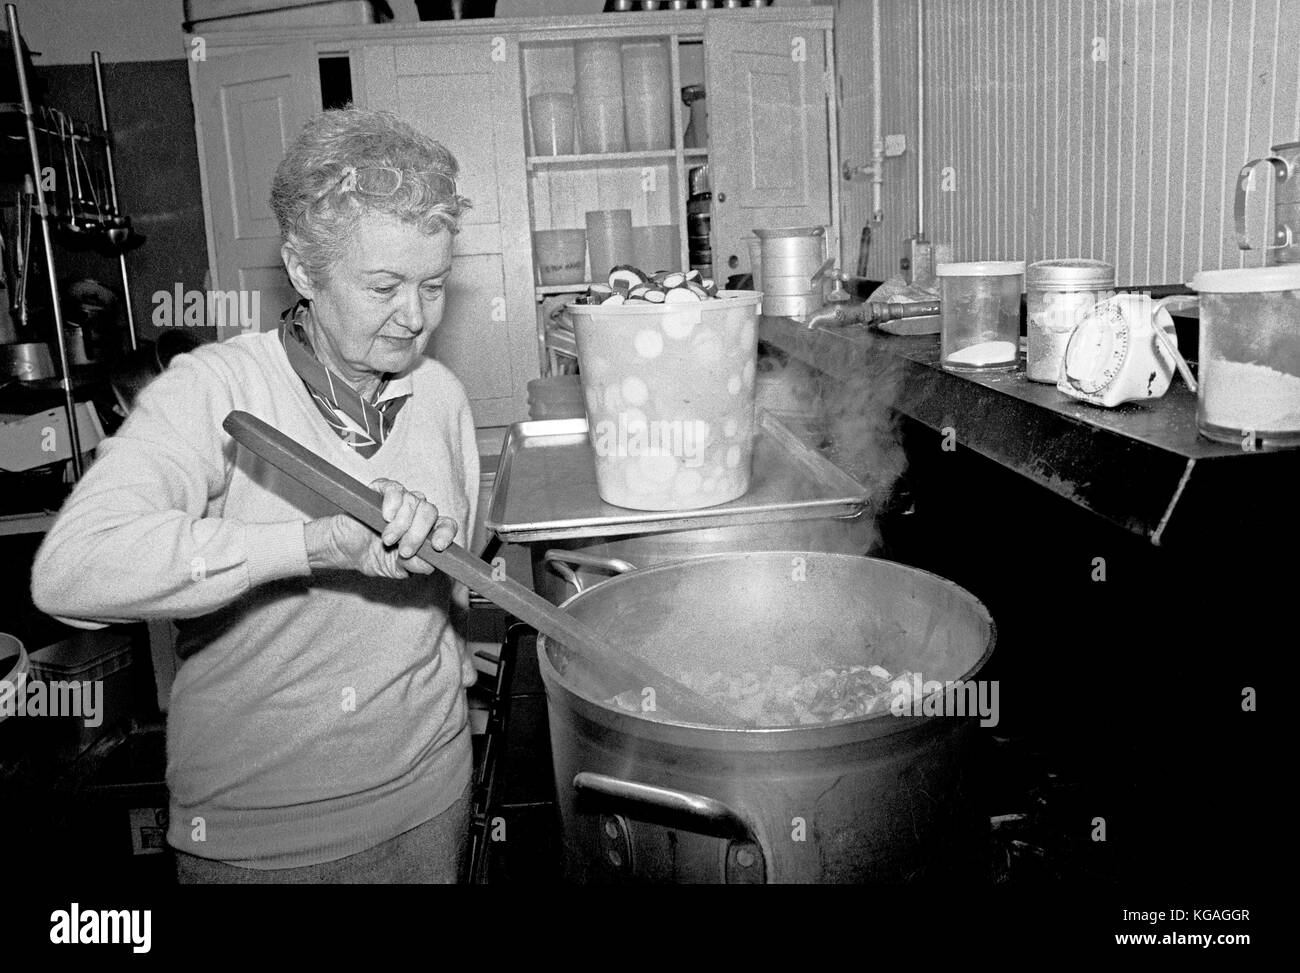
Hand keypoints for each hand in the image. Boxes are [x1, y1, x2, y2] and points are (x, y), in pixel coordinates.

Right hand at [305, 479, 458, 577]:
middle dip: (418, 534)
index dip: (446, 533)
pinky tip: (385, 516)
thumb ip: (414, 566)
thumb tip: (429, 564)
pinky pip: (395, 489)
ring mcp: (401, 499)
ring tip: (387, 539)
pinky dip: (393, 503)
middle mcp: (417, 512)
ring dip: (401, 524)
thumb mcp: (396, 569)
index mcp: (426, 530)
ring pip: (414, 501)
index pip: (446, 525)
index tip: (438, 546)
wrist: (343, 549)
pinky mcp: (382, 489)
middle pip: (430, 512)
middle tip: (404, 550)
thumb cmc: (372, 556)